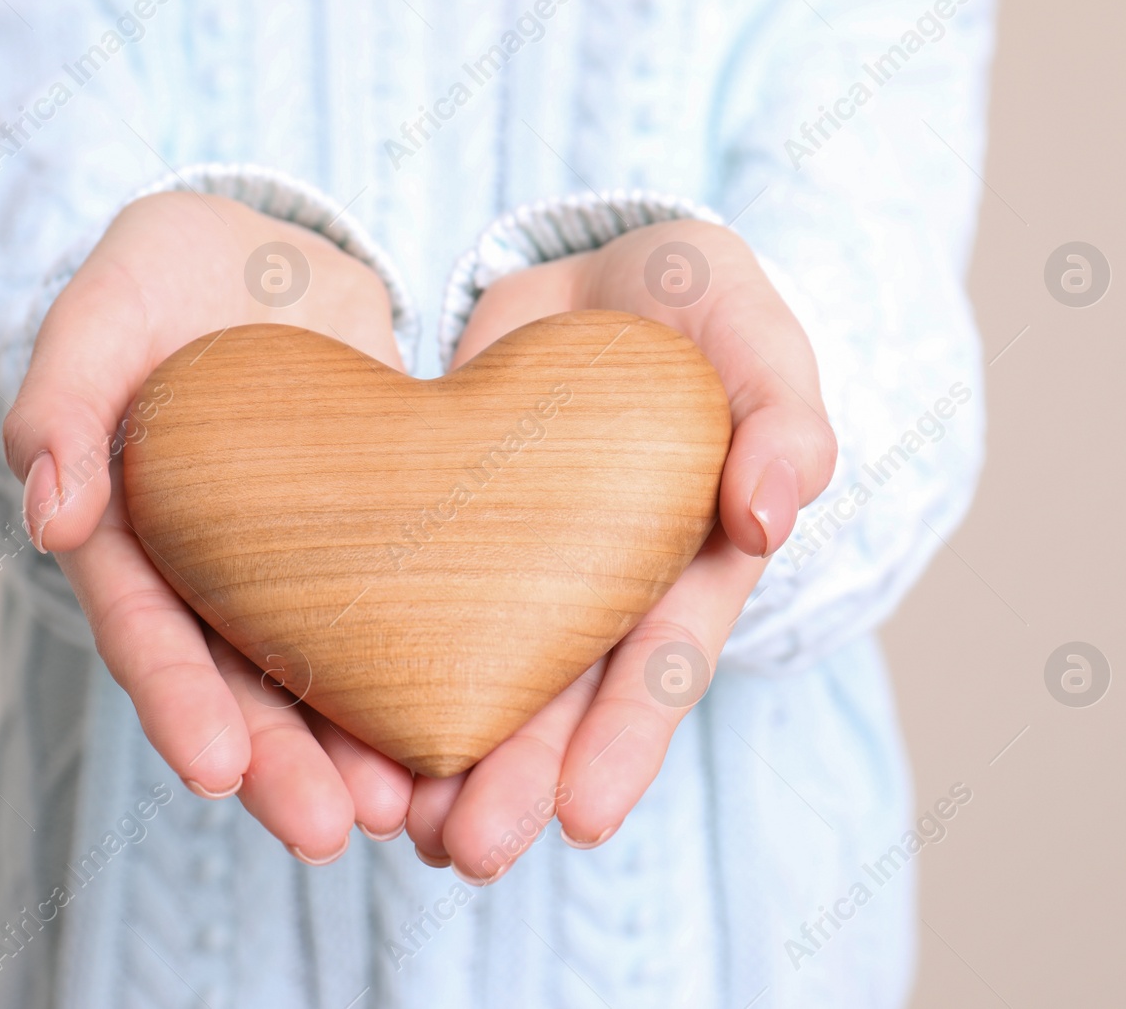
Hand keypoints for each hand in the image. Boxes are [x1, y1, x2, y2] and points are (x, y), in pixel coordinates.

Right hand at [4, 191, 413, 862]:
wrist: (273, 249)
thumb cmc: (168, 272)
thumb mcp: (106, 305)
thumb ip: (63, 398)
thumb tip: (50, 516)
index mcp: (130, 530)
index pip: (146, 631)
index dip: (178, 703)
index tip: (217, 772)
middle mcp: (207, 571)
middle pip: (237, 686)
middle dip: (281, 765)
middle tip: (332, 832)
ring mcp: (288, 567)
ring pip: (317, 675)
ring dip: (354, 750)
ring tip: (406, 812)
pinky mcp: (370, 543)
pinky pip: (395, 618)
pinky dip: (418, 675)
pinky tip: (465, 731)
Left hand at [405, 219, 836, 881]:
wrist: (598, 273)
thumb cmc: (701, 304)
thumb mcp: (756, 336)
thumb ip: (782, 417)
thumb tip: (771, 515)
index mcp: (686, 557)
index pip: (659, 660)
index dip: (625, 740)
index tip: (582, 818)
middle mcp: (603, 584)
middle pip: (562, 697)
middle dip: (518, 779)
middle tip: (469, 852)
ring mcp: (525, 564)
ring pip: (484, 672)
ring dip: (447, 754)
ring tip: (401, 828)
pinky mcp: (449, 526)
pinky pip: (416, 602)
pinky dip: (385, 663)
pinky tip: (343, 725)